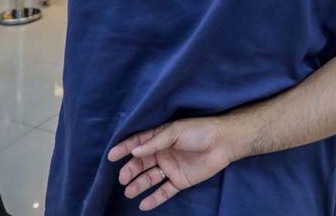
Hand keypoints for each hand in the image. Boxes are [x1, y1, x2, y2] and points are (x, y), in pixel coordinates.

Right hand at [108, 117, 236, 210]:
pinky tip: (143, 205)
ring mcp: (171, 168)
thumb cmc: (199, 131)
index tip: (111, 156)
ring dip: (139, 185)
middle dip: (130, 170)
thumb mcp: (175, 131)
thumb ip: (155, 142)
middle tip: (122, 178)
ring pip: (150, 178)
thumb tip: (134, 152)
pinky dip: (154, 199)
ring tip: (128, 192)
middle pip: (141, 163)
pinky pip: (164, 191)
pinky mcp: (180, 180)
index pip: (138, 143)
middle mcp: (163, 153)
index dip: (124, 149)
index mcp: (160, 137)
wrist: (224, 142)